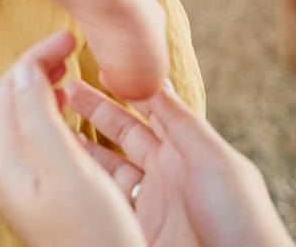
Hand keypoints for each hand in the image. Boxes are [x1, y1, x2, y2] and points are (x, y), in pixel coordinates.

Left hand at [0, 31, 144, 246]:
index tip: (68, 36)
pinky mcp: (39, 195)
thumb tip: (22, 69)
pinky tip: (69, 115)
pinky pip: (31, 139)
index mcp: (5, 161)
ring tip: (66, 74)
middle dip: (31, 68)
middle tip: (66, 47)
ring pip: (16, 119)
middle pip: (5, 100)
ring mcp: (21, 185)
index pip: (7, 89)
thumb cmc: (92, 235)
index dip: (34, 56)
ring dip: (37, 88)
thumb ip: (38, 116)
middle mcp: (5, 172)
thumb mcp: (68, 169)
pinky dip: (46, 113)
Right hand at [63, 79, 294, 246]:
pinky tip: (65, 169)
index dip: (125, 87)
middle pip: (125, 133)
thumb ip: (181, 120)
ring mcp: (151, 205)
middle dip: (95, 110)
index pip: (152, 110)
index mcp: (189, 152)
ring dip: (83, 145)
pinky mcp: (138, 233)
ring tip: (53, 123)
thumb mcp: (214, 161)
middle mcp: (168, 174)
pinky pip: (106, 201)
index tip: (98, 65)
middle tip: (65, 87)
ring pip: (109, 166)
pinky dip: (85, 184)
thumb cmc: (241, 220)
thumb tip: (155, 76)